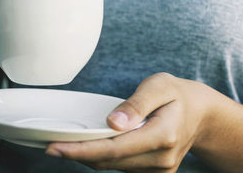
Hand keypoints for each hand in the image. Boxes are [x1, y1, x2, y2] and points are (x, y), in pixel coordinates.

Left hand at [45, 72, 215, 172]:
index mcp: (163, 135)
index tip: (54, 148)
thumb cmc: (176, 94)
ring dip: (87, 158)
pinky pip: (120, 168)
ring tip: (62, 146)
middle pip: (109, 161)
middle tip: (49, 146)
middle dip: (77, 155)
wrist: (201, 114)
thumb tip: (113, 122)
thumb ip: (136, 103)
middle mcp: (161, 158)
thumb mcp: (159, 85)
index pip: (113, 148)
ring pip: (112, 167)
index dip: (80, 150)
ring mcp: (159, 169)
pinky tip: (85, 148)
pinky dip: (101, 159)